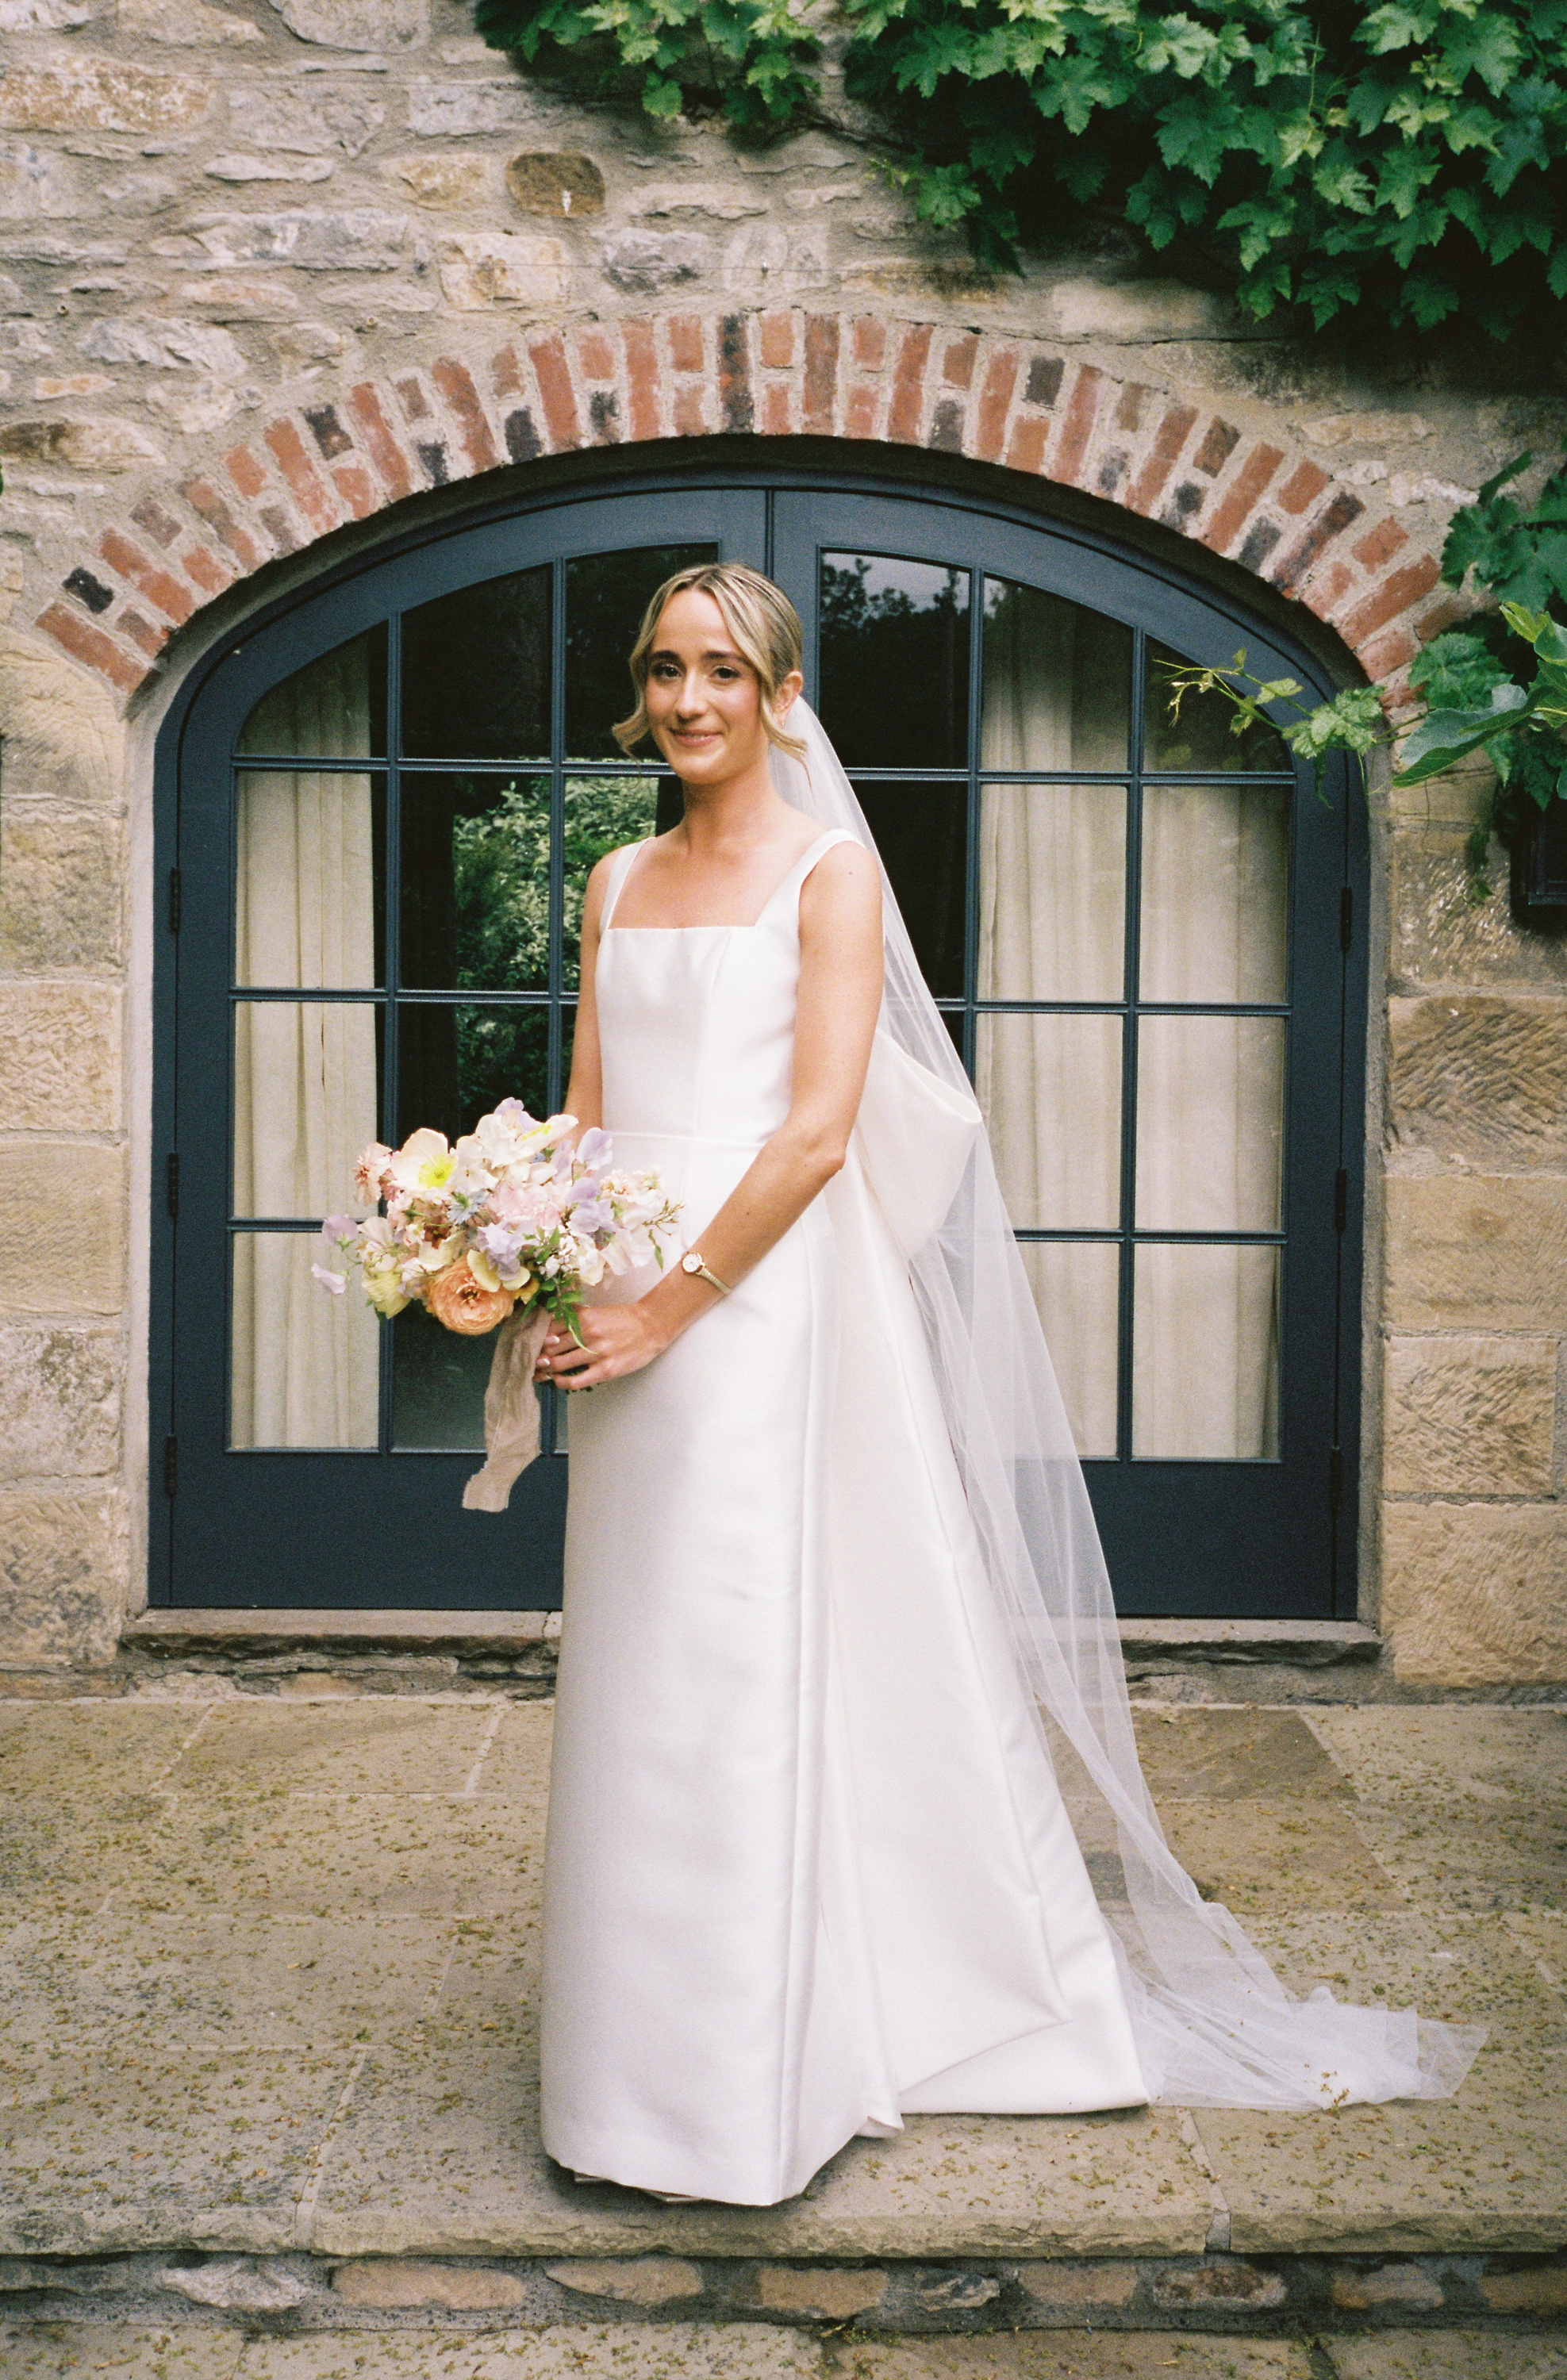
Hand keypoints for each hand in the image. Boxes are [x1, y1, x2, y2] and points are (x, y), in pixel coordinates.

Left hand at [533, 1300, 669, 1391]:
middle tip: (531, 1362)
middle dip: (537, 1356)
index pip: (548, 1330)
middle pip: (549, 1348)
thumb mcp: (596, 1311)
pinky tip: (558, 1381)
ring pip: (558, 1364)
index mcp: (583, 1317)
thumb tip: (549, 1325)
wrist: (651, 1326)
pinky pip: (575, 1380)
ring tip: (541, 1372)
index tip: (531, 1344)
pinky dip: (562, 1383)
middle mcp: (586, 1333)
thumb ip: (574, 1317)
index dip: (536, 1339)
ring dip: (546, 1370)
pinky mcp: (605, 1369)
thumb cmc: (623, 1319)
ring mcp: (596, 1352)